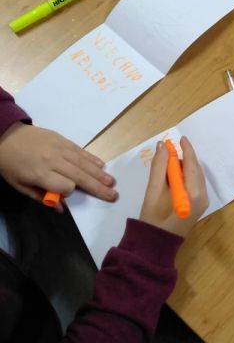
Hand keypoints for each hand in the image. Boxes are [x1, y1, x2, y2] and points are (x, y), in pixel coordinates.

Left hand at [0, 122, 116, 203]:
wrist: (6, 134)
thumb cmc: (10, 164)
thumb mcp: (19, 185)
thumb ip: (40, 197)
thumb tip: (61, 208)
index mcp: (40, 173)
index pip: (65, 186)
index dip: (69, 192)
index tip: (65, 194)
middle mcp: (53, 160)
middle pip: (79, 176)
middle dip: (97, 187)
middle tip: (113, 194)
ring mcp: (59, 148)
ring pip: (83, 163)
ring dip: (99, 174)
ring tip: (112, 182)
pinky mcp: (62, 139)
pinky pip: (80, 151)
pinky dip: (92, 159)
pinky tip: (101, 166)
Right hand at [139, 137, 208, 236]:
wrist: (155, 244)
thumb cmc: (153, 218)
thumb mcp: (153, 190)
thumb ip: (159, 166)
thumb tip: (162, 146)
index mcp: (195, 194)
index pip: (192, 165)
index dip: (187, 150)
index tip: (181, 138)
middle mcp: (203, 197)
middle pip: (196, 170)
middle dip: (185, 158)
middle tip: (171, 148)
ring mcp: (202, 203)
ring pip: (196, 177)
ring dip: (185, 167)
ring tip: (170, 159)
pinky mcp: (198, 206)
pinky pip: (195, 185)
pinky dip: (186, 176)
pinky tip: (174, 174)